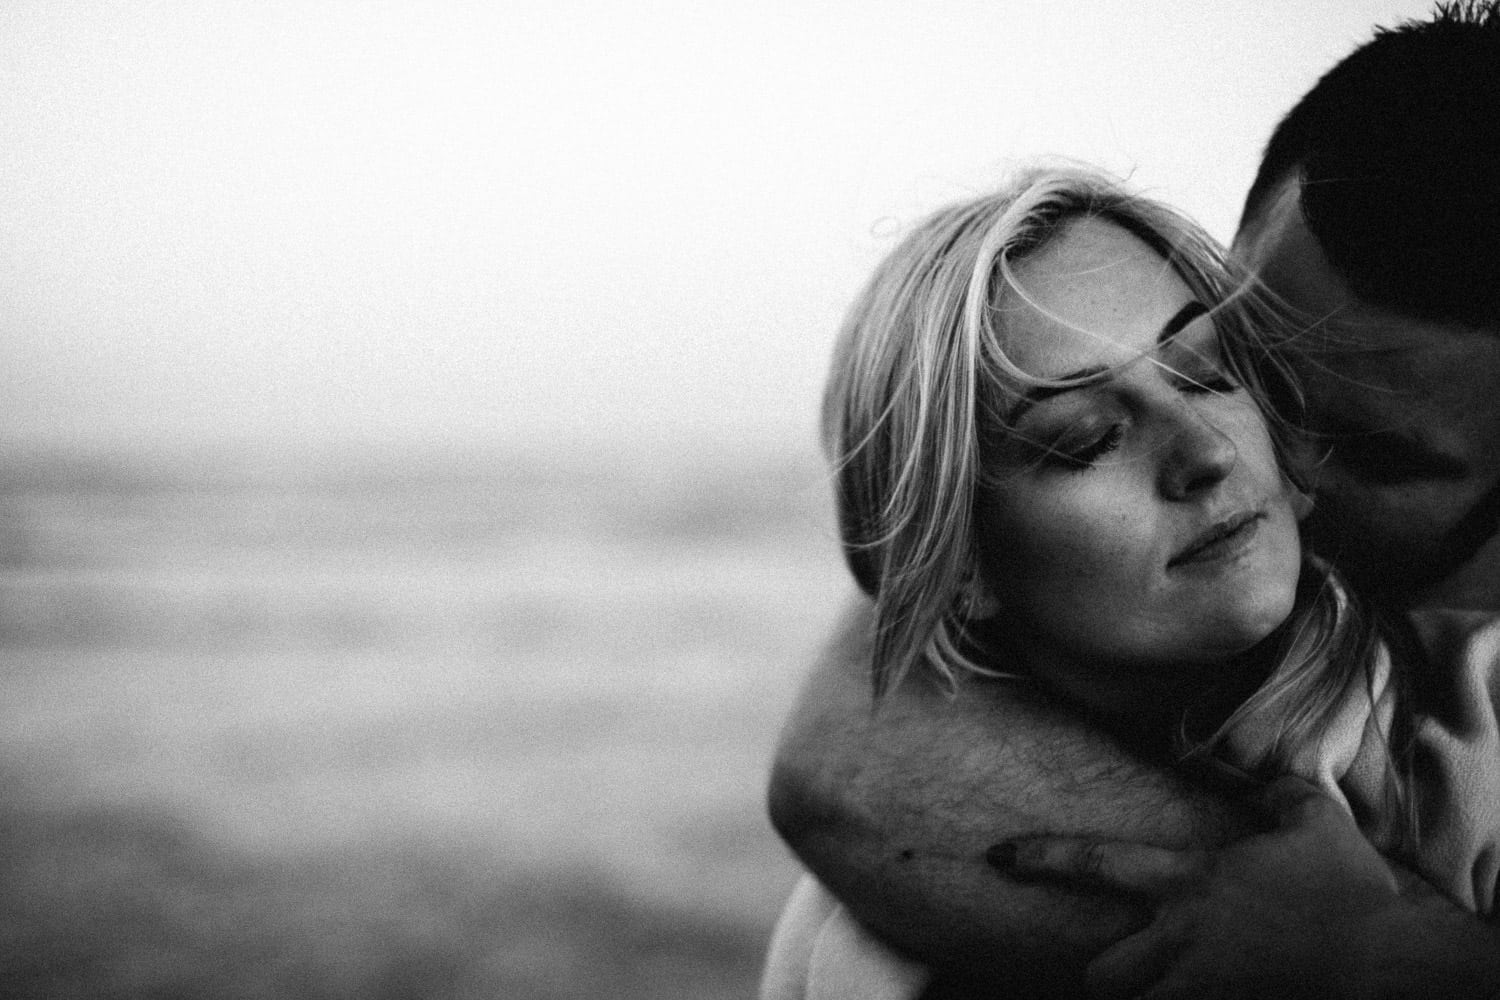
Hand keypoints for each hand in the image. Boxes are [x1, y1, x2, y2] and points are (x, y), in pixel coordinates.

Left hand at [988, 776, 1406, 998]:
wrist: (1392, 958)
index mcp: (1191, 881)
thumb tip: (1263, 781)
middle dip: (1103, 975)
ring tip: (1161, 990)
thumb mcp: (1316, 820)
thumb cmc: (1352, 889)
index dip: (1042, 859)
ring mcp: (1204, 986)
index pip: (1096, 863)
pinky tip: (1210, 997)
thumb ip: (1278, 795)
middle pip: (1102, 972)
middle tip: (1122, 968)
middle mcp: (1184, 938)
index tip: (1000, 856)